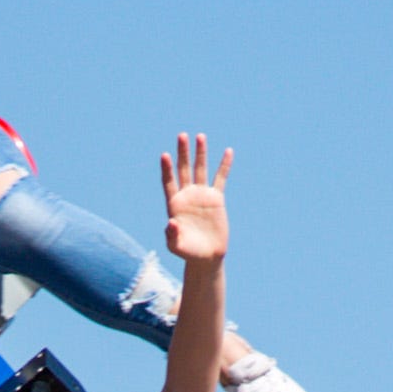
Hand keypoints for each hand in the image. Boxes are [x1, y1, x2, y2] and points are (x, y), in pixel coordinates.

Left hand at [159, 133, 231, 266]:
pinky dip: (224, 165)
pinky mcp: (216, 198)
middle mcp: (186, 196)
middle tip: (181, 135)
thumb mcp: (176, 246)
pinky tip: (228, 151)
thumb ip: (172, 235)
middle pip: (183, 170)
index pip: (169, 182)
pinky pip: (221, 178)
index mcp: (174, 205)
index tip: (165, 155)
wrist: (206, 256)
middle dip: (182, 153)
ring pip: (200, 169)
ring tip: (200, 136)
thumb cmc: (188, 252)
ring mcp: (201, 196)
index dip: (167, 169)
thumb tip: (171, 223)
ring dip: (200, 153)